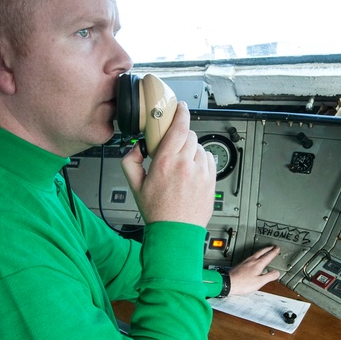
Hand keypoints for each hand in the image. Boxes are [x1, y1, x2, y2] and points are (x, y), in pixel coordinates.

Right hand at [121, 104, 215, 226]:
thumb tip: (137, 148)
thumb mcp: (135, 186)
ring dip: (192, 150)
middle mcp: (185, 165)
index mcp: (165, 162)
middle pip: (190, 135)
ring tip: (183, 165)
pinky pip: (209, 160)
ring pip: (200, 147)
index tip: (181, 107)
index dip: (181, 113)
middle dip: (182, 136)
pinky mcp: (211, 180)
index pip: (178, 127)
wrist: (175, 232)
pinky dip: (202, 161)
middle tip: (175, 146)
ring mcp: (200, 172)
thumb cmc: (157, 212)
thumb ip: (130, 161)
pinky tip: (192, 171)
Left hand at [228, 246, 281, 295]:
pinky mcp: (240, 265)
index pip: (268, 256)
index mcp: (257, 264)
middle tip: (272, 246)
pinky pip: (250, 257)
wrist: (228, 283)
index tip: (277, 248)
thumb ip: (269, 276)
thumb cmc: (242, 284)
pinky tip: (253, 258)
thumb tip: (276, 273)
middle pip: (261, 252)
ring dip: (262, 251)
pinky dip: (255, 255)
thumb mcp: (259, 282)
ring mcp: (245, 262)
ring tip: (264, 250)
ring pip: (255, 253)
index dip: (274, 252)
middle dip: (268, 248)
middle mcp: (251, 261)